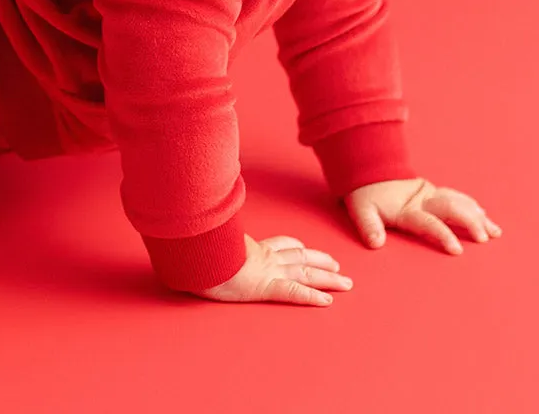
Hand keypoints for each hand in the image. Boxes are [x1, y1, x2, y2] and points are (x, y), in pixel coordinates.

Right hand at [192, 233, 353, 306]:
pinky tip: (327, 302)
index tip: (305, 246)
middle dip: (321, 260)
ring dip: (327, 277)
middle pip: (300, 257)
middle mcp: (264, 258)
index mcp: (252, 248)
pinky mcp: (263, 287)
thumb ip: (216, 242)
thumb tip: (203, 237)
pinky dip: (311, 297)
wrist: (194, 255)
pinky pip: (293, 293)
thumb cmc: (198, 251)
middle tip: (337, 265)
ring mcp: (266, 272)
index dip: (296, 245)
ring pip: (304, 273)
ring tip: (344, 281)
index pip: (280, 244)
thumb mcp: (209, 243)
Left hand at [343, 177, 502, 254]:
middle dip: (469, 222)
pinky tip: (484, 216)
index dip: (442, 235)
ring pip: (458, 202)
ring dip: (477, 216)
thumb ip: (368, 226)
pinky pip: (457, 198)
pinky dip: (472, 207)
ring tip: (495, 232)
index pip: (428, 223)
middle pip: (451, 209)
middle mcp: (423, 201)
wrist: (368, 170)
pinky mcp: (434, 192)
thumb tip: (376, 244)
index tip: (457, 249)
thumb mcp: (360, 209)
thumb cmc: (365, 195)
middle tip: (485, 238)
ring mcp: (430, 195)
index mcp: (407, 209)